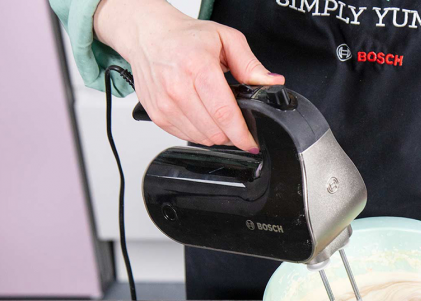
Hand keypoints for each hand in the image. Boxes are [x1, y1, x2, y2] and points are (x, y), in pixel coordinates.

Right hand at [93, 0, 283, 148]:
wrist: (148, 35)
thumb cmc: (184, 37)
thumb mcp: (226, 39)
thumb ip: (251, 64)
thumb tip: (272, 82)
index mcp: (198, 68)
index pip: (224, 114)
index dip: (242, 134)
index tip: (252, 143)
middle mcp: (178, 88)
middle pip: (214, 131)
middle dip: (232, 135)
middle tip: (237, 124)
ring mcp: (165, 104)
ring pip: (201, 138)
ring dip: (216, 135)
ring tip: (218, 117)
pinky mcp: (157, 115)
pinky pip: (185, 136)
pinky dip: (199, 133)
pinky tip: (202, 117)